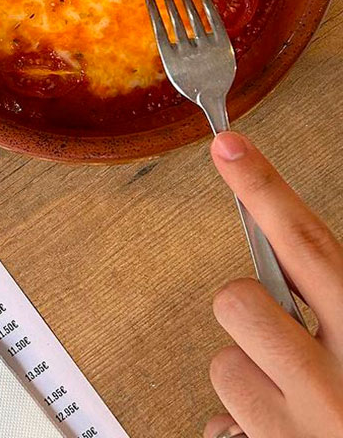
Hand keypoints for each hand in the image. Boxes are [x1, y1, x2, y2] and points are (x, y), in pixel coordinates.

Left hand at [204, 132, 342, 437]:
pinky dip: (247, 433)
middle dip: (247, 309)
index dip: (264, 190)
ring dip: (253, 385)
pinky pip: (224, 426)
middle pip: (240, 300)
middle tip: (284, 343)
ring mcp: (303, 433)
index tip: (228, 146)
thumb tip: (286, 267)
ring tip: (298, 412)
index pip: (310, 247)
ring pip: (225, 366)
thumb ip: (335, 310)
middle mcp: (341, 388)